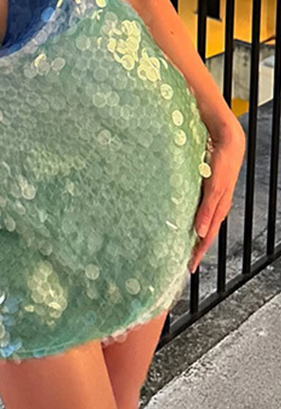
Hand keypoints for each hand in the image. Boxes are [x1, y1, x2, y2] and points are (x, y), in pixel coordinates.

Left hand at [188, 125, 244, 273]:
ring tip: (179, 242)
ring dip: (190, 231)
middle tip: (182, 259)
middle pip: (203, 231)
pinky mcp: (206, 187)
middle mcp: (215, 205)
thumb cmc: (222, 163)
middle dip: (194, 246)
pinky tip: (180, 216)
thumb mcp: (214, 188)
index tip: (189, 267)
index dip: (198, 252)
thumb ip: (207, 209)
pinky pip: (197, 207)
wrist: (228, 141)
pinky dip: (189, 216)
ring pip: (200, 219)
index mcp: (219, 208)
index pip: (207, 236)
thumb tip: (200, 233)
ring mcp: (211, 196)